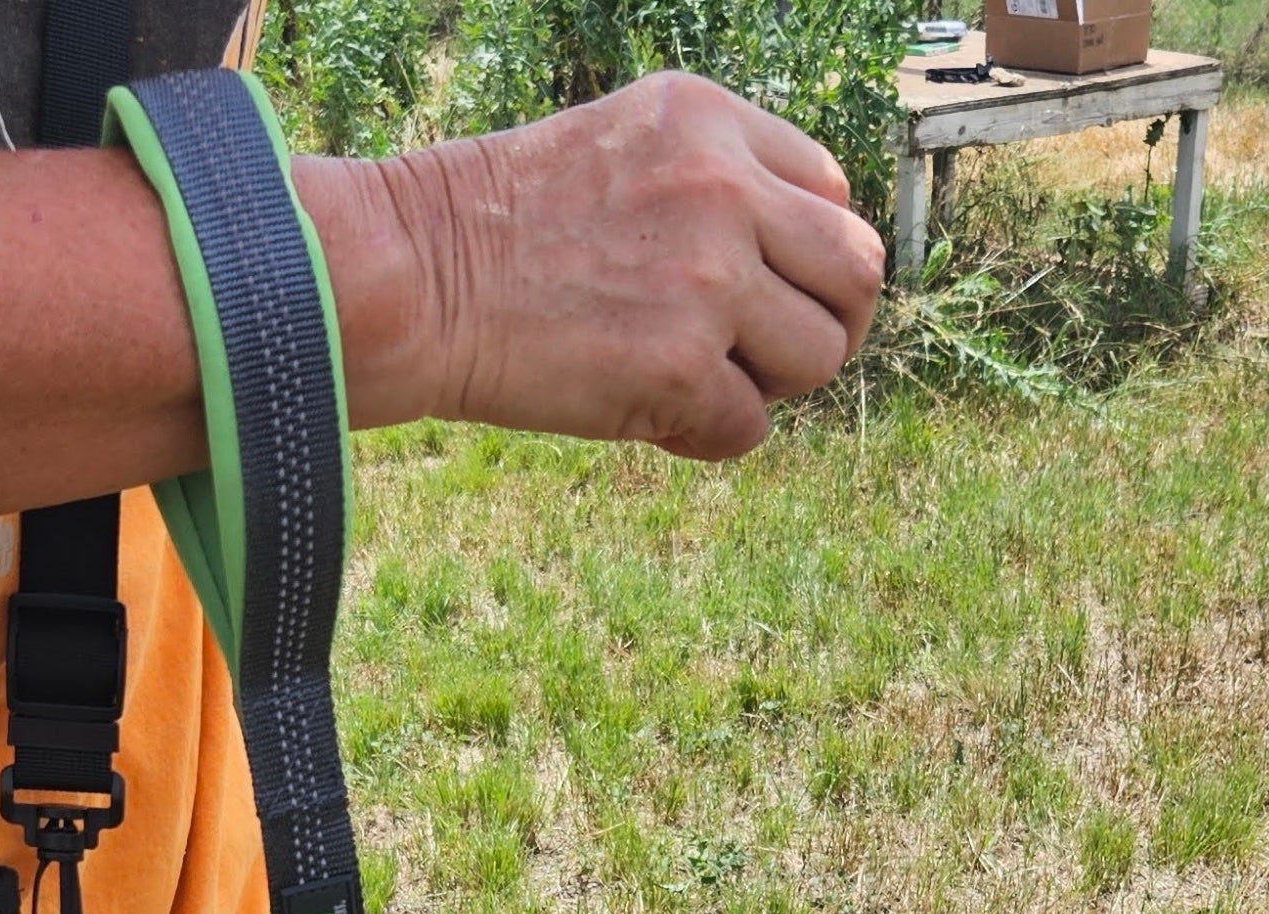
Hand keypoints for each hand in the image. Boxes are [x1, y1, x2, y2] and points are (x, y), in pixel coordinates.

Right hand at [302, 74, 885, 460]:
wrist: (412, 276)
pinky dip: (707, 435)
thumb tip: (788, 271)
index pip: (831, 193)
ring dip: (769, 385)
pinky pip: (749, 426)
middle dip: (827, 324)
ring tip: (699, 382)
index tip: (763, 290)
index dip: (807, 256)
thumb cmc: (496, 226)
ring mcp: (708, 280)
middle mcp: (725, 191)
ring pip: (818, 356)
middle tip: (774, 357)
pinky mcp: (679, 367)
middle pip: (855, 272)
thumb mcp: (619, 148)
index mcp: (713, 124)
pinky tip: (650, 416)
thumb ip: (709, 182)